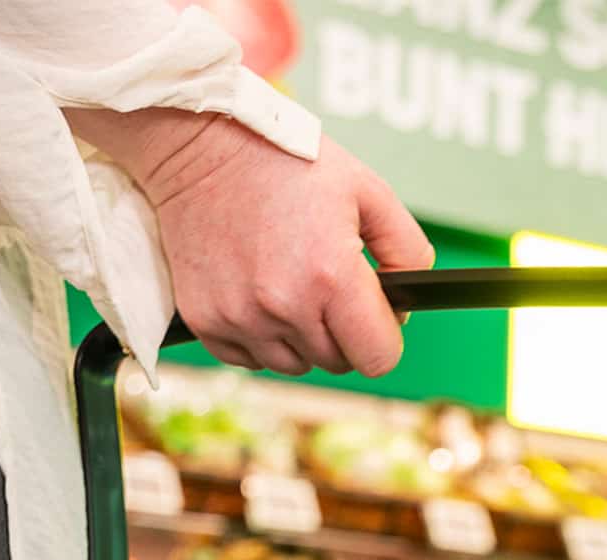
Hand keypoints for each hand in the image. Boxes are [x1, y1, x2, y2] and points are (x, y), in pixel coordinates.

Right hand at [71, 109, 430, 375]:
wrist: (198, 147)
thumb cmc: (287, 162)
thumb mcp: (367, 190)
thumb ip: (407, 249)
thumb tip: (407, 301)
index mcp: (331, 276)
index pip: (379, 359)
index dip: (384, 337)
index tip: (374, 312)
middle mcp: (284, 306)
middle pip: (337, 362)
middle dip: (343, 332)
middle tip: (326, 283)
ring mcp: (239, 317)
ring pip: (294, 364)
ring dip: (301, 337)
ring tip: (289, 282)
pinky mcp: (205, 321)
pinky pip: (250, 358)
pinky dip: (260, 336)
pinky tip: (257, 291)